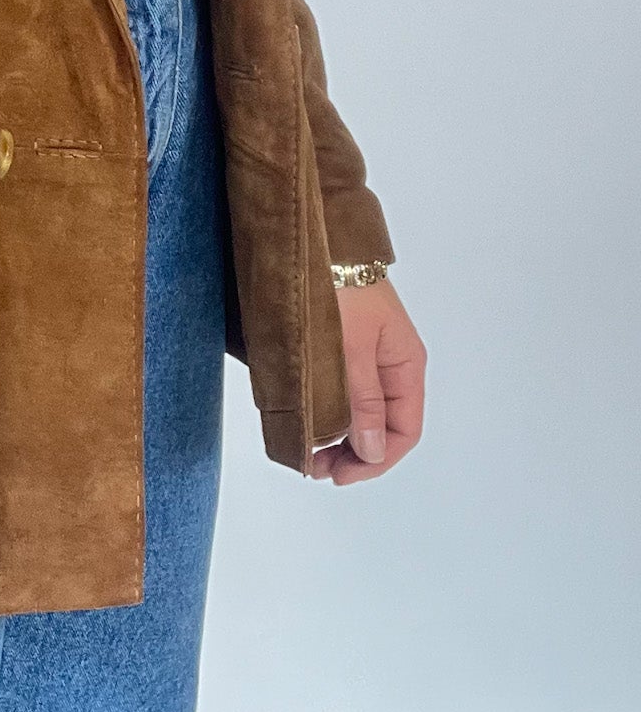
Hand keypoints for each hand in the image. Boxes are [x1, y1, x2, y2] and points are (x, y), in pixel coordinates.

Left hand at [309, 276, 425, 484]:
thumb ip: (362, 402)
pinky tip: (308, 420)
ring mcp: (366, 355)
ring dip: (338, 436)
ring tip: (307, 450)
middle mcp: (389, 363)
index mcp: (404, 365)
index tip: (339, 474)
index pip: (404, 430)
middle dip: (353, 453)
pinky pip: (342, 391)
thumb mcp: (352, 350)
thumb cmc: (338, 286)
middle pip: (382, 425)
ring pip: (360, 410)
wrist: (315, 237)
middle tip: (316, 467)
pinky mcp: (341, 345)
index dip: (375, 461)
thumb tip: (372, 450)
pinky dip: (328, 411)